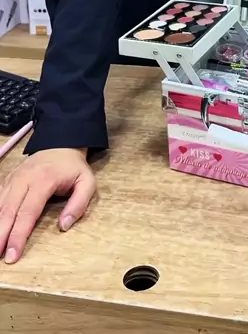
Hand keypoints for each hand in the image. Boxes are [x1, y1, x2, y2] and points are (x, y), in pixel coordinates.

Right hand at [0, 148, 95, 262]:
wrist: (60, 143)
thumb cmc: (73, 167)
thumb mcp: (87, 182)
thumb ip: (79, 204)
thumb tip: (64, 226)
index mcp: (43, 180)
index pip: (28, 212)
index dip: (18, 235)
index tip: (12, 255)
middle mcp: (24, 179)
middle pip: (8, 211)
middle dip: (0, 236)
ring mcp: (13, 179)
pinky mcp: (8, 180)